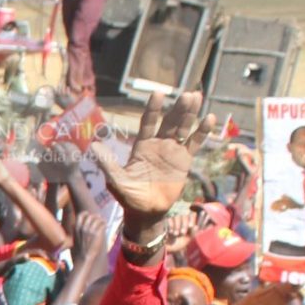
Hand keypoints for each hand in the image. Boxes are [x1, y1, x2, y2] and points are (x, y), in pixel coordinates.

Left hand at [90, 89, 209, 242]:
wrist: (146, 212)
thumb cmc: (129, 196)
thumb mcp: (116, 180)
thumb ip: (108, 163)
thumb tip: (94, 146)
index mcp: (142, 145)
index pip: (148, 122)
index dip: (153, 108)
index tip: (158, 93)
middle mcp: (158, 144)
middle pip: (169, 122)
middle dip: (178, 108)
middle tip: (187, 94)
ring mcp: (172, 151)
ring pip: (183, 128)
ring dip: (190, 114)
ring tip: (196, 97)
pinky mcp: (184, 161)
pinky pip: (194, 143)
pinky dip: (202, 131)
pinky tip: (210, 118)